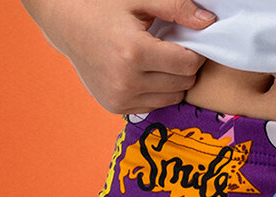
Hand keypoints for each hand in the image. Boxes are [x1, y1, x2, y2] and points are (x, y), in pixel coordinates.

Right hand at [21, 0, 217, 114]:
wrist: (67, 26)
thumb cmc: (103, 8)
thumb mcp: (140, 0)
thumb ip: (176, 8)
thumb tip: (208, 23)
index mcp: (134, 53)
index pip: (186, 65)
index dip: (195, 53)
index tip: (189, 42)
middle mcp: (126, 82)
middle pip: (181, 85)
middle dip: (184, 67)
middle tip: (172, 50)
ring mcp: (120, 98)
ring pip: (170, 99)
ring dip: (172, 82)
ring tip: (158, 61)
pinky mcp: (115, 107)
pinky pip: (153, 106)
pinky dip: (156, 92)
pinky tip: (145, 74)